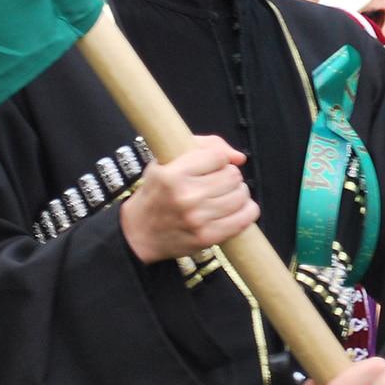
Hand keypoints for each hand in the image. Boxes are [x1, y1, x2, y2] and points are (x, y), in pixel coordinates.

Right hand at [118, 136, 258, 263]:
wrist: (138, 232)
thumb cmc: (155, 192)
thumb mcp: (166, 160)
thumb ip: (205, 147)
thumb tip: (239, 157)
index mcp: (174, 174)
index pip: (218, 156)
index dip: (219, 159)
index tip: (213, 165)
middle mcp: (186, 196)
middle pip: (233, 176)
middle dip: (230, 176)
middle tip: (220, 182)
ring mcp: (197, 219)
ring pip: (240, 195)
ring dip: (238, 193)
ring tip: (226, 195)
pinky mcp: (207, 237)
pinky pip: (243, 218)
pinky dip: (246, 211)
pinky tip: (237, 209)